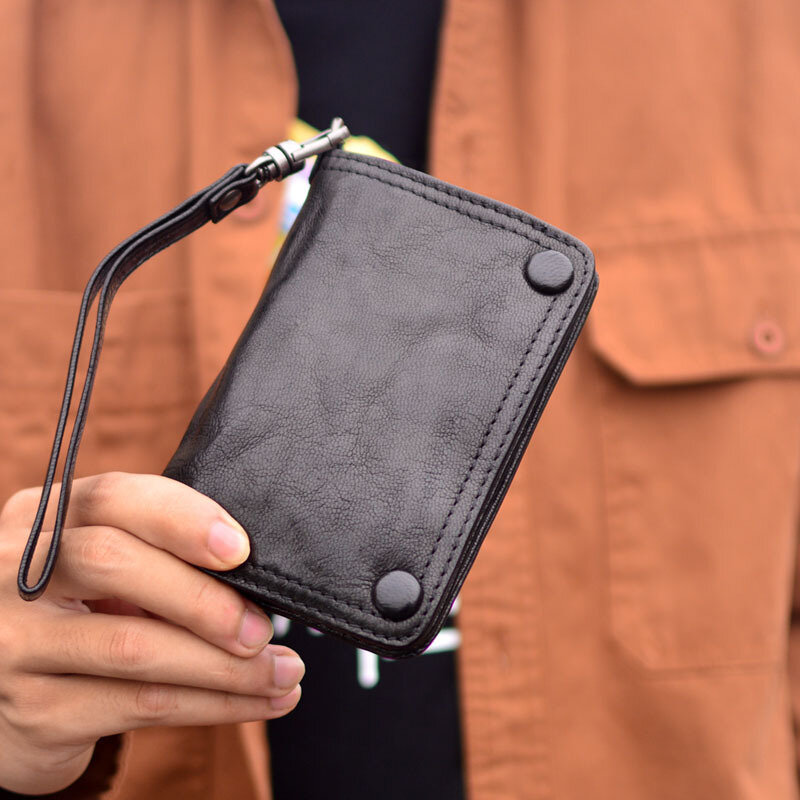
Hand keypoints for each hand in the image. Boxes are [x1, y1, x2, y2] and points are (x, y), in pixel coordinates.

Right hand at [0, 472, 303, 794]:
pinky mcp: (33, 711)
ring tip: (283, 672)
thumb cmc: (79, 610)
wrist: (5, 693)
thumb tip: (257, 574)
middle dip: (202, 597)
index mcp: (43, 519)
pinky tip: (256, 702)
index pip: (113, 498)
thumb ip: (155, 554)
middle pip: (113, 563)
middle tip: (261, 628)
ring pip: (132, 646)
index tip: (240, 549)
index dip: (181, 518)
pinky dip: (212, 705)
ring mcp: (16, 644)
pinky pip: (138, 705)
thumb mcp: (100, 569)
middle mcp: (14, 574)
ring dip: (224, 666)